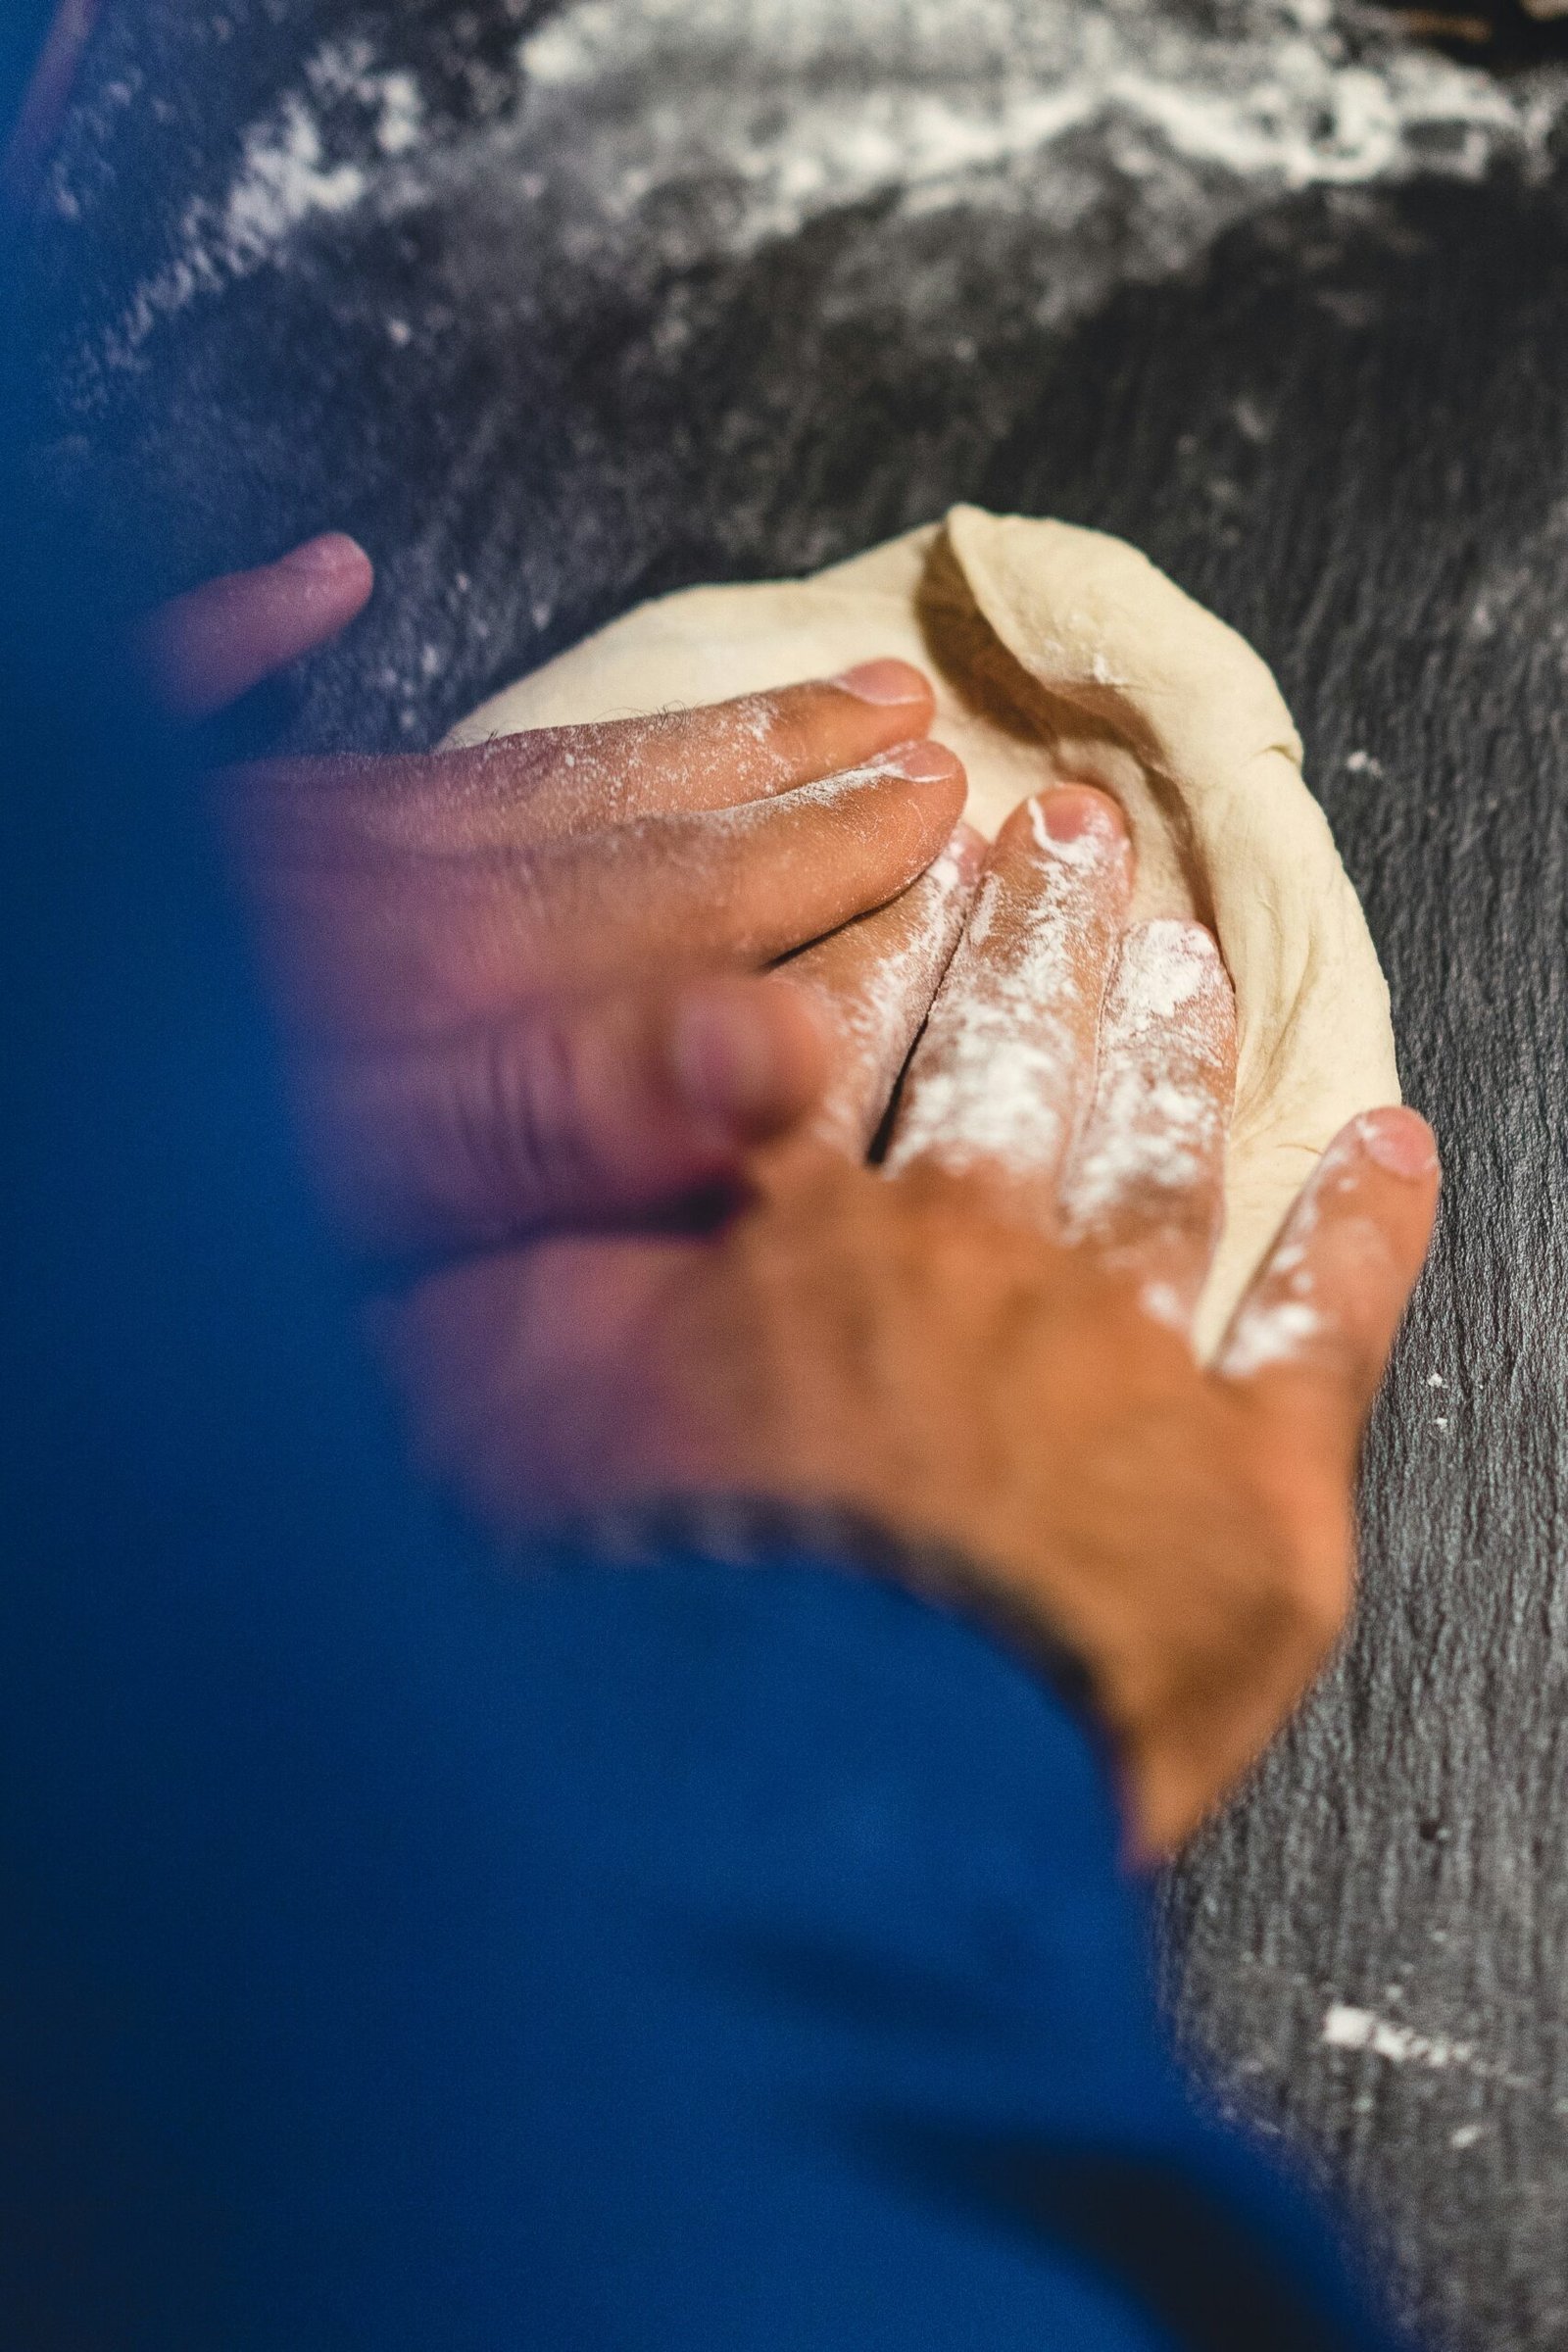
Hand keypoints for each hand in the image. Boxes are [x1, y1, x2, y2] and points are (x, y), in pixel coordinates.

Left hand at [140, 536, 971, 1247]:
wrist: (3, 1048)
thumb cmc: (173, 1153)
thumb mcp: (381, 1171)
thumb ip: (573, 1111)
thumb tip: (793, 1054)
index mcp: (467, 970)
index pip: (690, 894)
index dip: (826, 853)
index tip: (950, 804)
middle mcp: (399, 878)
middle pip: (625, 806)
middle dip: (779, 766)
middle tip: (908, 713)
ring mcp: (289, 839)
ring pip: (505, 761)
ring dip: (648, 723)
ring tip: (772, 681)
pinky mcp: (169, 826)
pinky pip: (208, 687)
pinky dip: (268, 626)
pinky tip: (327, 578)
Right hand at [379, 787, 1438, 1858]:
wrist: (803, 1769)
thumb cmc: (640, 1603)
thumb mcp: (489, 1396)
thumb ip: (527, 1265)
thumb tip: (524, 1173)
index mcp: (791, 1234)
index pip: (840, 1044)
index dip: (875, 946)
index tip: (909, 867)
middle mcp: (967, 1261)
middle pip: (1013, 1061)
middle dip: (1039, 940)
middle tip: (1067, 839)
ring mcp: (1118, 1356)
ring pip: (1157, 1155)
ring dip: (1173, 1045)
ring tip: (1190, 961)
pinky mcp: (1248, 1483)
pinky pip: (1323, 1324)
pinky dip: (1364, 1232)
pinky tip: (1391, 1155)